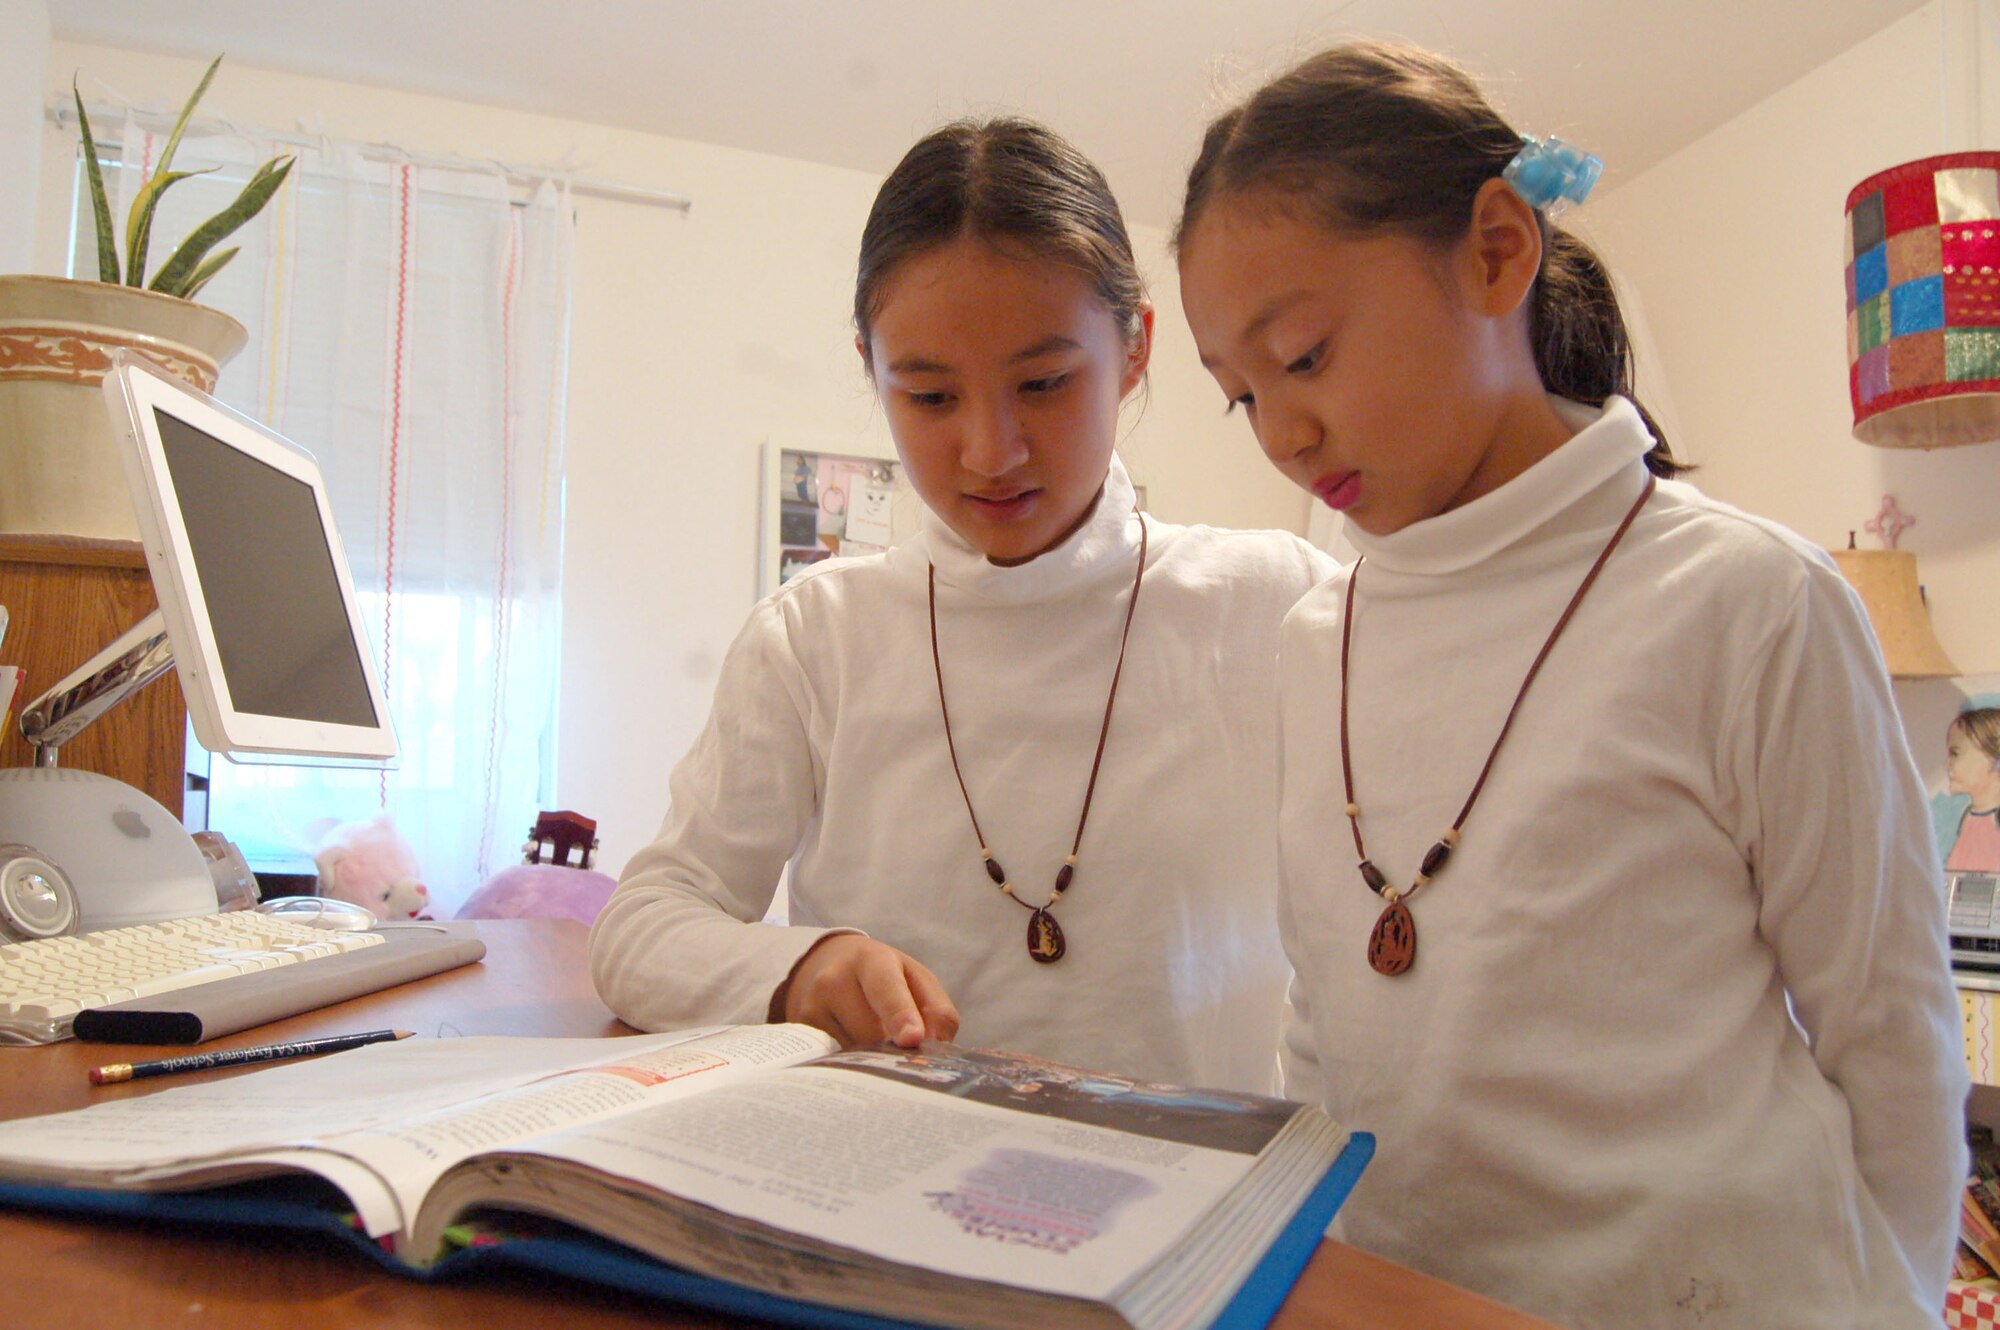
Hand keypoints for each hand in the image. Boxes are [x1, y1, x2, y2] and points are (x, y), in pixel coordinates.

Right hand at [775, 935, 959, 1048]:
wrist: (826, 965)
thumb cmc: (883, 978)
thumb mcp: (916, 981)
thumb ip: (937, 1013)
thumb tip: (933, 1051)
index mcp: (871, 960)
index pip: (886, 989)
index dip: (900, 1015)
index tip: (912, 1038)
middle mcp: (833, 980)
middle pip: (869, 1034)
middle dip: (892, 1051)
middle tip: (904, 1056)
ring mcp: (810, 1007)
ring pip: (850, 1054)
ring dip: (872, 1062)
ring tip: (878, 1050)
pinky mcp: (799, 1032)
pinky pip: (831, 1063)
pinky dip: (850, 1067)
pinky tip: (857, 1059)